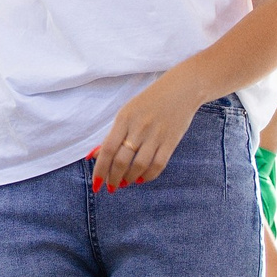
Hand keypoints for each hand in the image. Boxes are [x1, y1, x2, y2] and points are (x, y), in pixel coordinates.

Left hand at [90, 70, 207, 192]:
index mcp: (124, 118)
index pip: (107, 149)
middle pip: (121, 160)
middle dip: (113, 178)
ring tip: (125, 182)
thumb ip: (112, 135)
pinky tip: (141, 178)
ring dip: (129, 179)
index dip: (100, 170)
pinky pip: (158, 165)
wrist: (182, 89)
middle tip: (111, 187)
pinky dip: (148, 176)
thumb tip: (94, 156)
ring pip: (139, 165)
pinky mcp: (171, 141)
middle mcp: (139, 127)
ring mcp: (156, 134)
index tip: (96, 184)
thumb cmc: (149, 101)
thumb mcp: (127, 113)